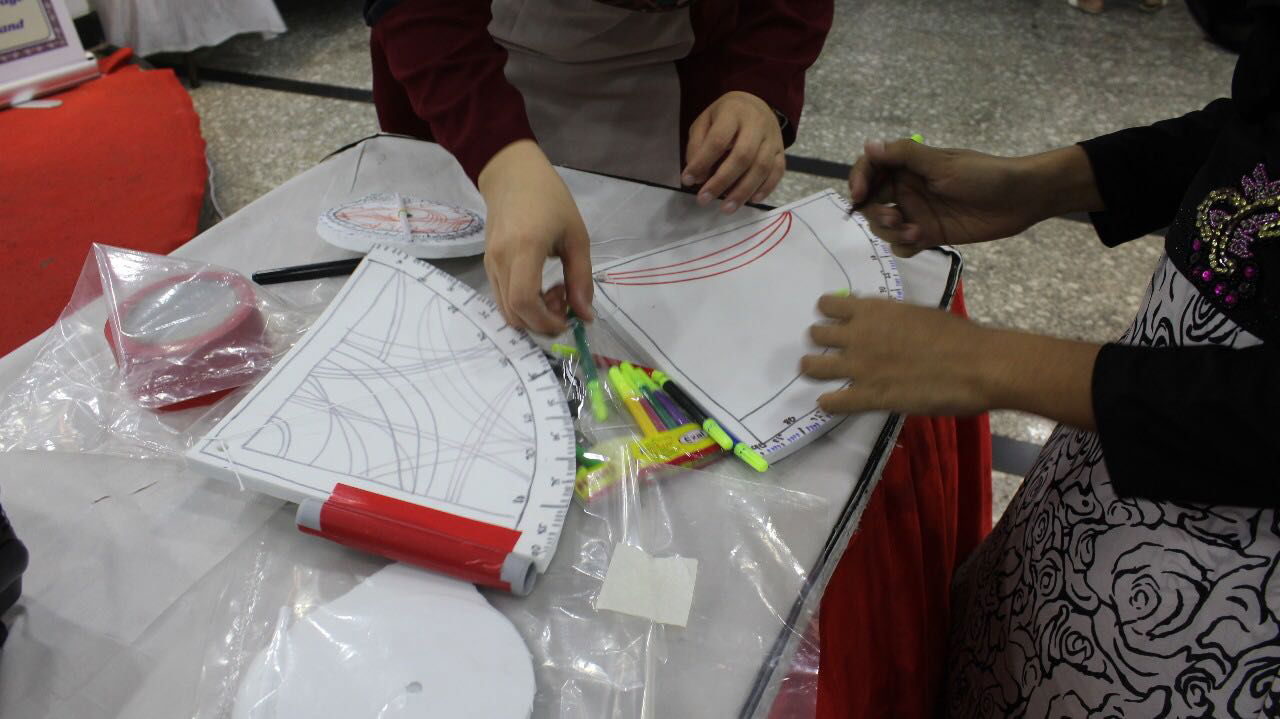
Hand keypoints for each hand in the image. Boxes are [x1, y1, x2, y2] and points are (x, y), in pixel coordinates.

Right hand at [478, 140, 592, 334]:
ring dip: (532, 315)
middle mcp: (500, 259)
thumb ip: (581, 279)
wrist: (512, 175)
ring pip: (506, 311)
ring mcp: (489, 263)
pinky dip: (522, 305)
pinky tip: (539, 286)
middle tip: (564, 305)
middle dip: (542, 323)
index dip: (545, 321)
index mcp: (524, 248)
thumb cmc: (550, 199)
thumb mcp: (577, 237)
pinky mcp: (487, 265)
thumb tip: (585, 316)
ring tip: (553, 293)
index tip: (567, 320)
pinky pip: (502, 298)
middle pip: (514, 313)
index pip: (524, 301)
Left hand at [682, 91, 785, 212]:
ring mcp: (772, 138)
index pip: (718, 140)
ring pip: (761, 167)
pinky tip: (751, 200)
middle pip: (742, 156)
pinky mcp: (781, 151)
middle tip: (704, 200)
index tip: (687, 180)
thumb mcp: (704, 122)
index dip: (702, 162)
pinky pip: (778, 172)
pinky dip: (766, 188)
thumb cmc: (725, 116)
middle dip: (722, 181)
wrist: (755, 104)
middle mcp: (756, 124)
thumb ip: (697, 146)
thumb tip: (698, 178)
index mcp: (733, 112)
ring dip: (743, 191)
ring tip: (726, 208)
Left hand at [799, 294, 1099, 428]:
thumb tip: (886, 326)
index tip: (836, 321)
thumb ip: (893, 319)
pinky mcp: (868, 396)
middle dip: (820, 341)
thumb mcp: (918, 314)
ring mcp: (859, 366)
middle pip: (816, 334)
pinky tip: (830, 403)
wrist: (977, 364)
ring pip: (813, 366)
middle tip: (831, 349)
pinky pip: (832, 402)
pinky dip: (828, 403)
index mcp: (873, 310)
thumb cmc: (956, 335)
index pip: (828, 305)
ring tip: (820, 373)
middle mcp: (858, 335)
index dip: (829, 314)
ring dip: (814, 368)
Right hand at [848, 142, 1101, 257]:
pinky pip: (903, 245)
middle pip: (872, 202)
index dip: (858, 180)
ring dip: (891, 232)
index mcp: (908, 166)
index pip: (870, 169)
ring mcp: (918, 213)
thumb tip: (869, 145)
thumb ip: (904, 155)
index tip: (858, 195)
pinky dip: (905, 245)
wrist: (1021, 198)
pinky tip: (922, 241)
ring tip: (915, 233)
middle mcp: (908, 189)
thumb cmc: (985, 175)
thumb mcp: (943, 163)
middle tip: (894, 219)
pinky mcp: (930, 234)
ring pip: (884, 227)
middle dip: (875, 213)